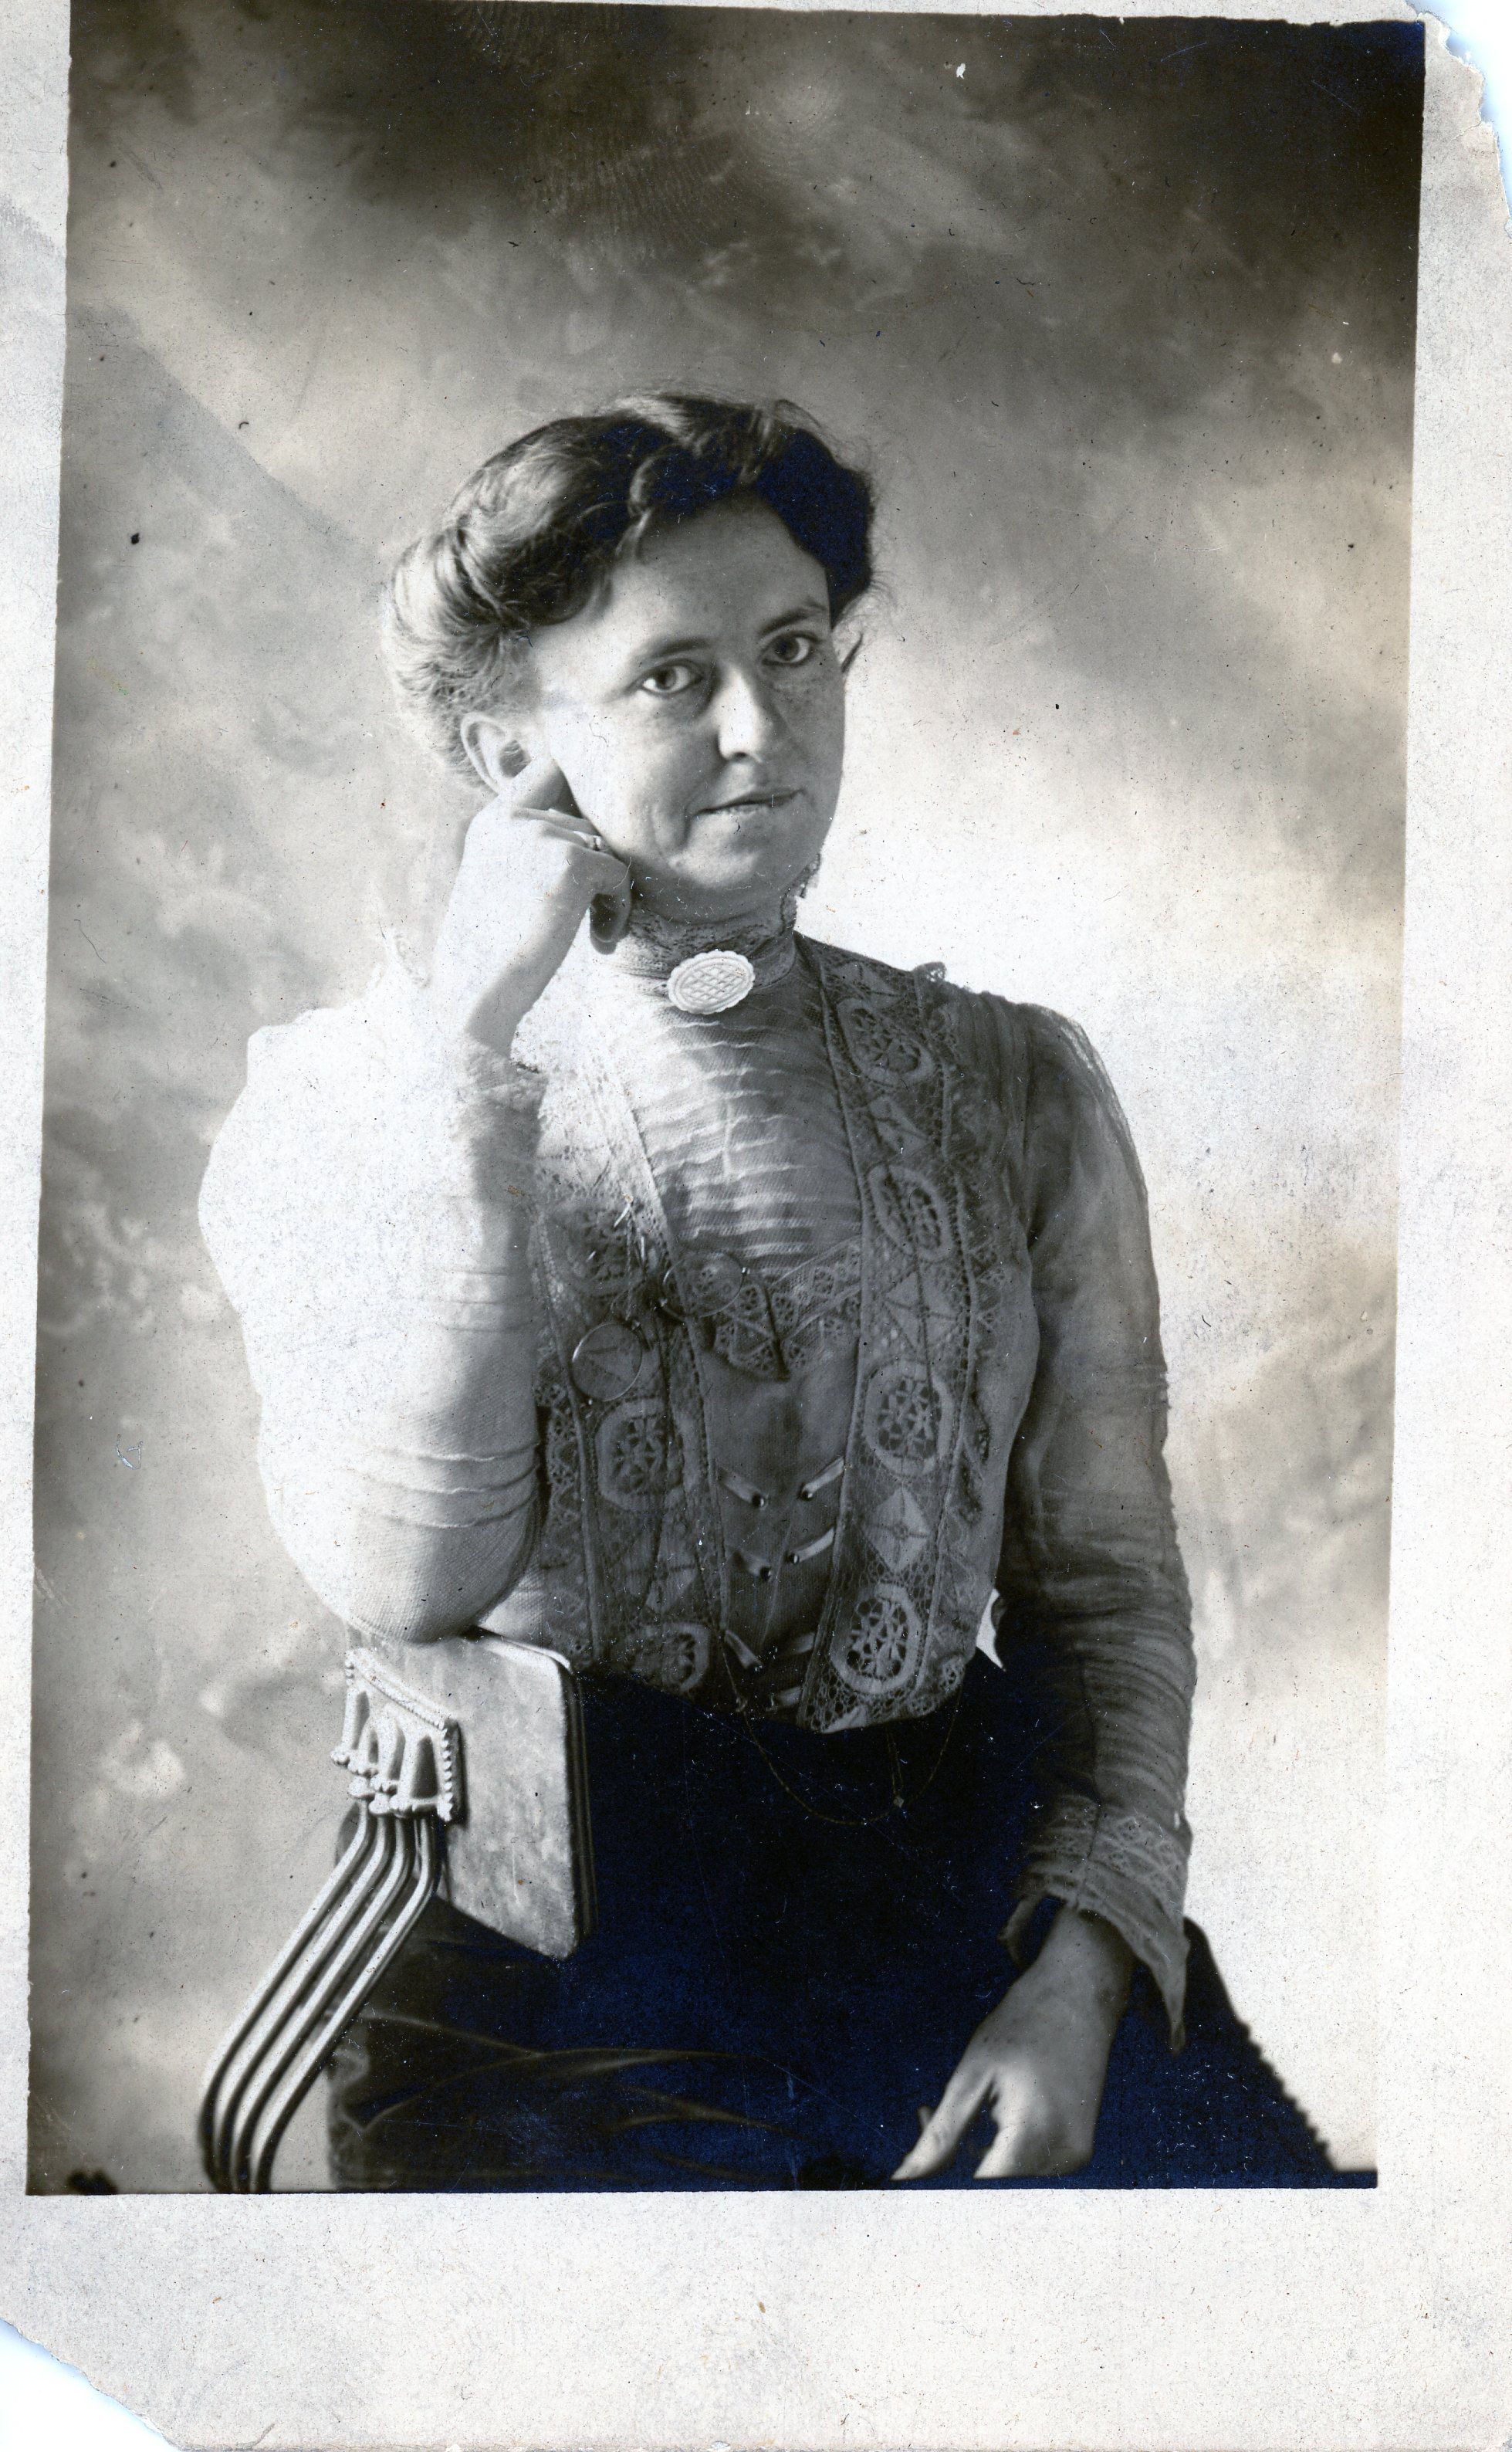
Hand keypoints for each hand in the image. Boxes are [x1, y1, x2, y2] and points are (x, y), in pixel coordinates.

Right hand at [425, 755, 630, 1052]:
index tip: (588, 847)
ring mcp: (541, 835)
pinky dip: (619, 910)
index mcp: (492, 819)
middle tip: (587, 915)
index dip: (580, 798)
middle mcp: (514, 817)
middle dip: (595, 869)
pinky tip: (599, 943)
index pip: (551, 770)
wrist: (477, 991)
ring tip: (592, 932)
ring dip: (607, 893)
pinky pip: (620, 876)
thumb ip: (528, 850)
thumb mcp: (497, 882)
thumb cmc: (489, 952)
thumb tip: (589, 838)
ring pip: (606, 851)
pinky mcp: (571, 863)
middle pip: (587, 825)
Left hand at [891, 1909, 1132, 2181]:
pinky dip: (1000, 2149)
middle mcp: (1064, 2156)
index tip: (914, 2167)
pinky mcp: (1078, 2151)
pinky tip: (987, 2112)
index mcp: (1036, 2135)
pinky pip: (1028, 2168)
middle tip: (926, 2115)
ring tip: (957, 2105)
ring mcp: (1076, 2157)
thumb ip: (941, 2133)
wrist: (1080, 1994)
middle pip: (993, 2186)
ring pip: (1009, 2181)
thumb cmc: (1023, 2023)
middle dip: (954, 2162)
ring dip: (975, 2156)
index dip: (941, 2185)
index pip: (978, 2190)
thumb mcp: (973, 2073)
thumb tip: (904, 2178)